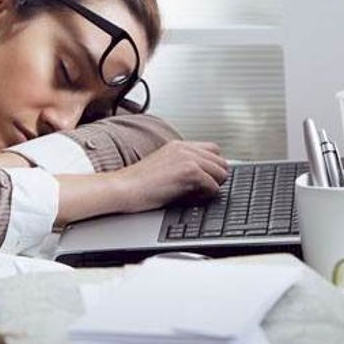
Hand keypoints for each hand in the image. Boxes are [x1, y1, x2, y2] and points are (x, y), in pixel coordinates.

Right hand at [111, 141, 228, 212]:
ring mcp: (188, 158)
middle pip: (221, 161)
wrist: (122, 188)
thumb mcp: (163, 167)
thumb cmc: (137, 184)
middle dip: (215, 178)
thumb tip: (203, 178)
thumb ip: (182, 166)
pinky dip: (206, 195)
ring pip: (221, 173)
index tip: (204, 181)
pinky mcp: (189, 171)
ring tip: (193, 194)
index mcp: (178, 145)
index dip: (211, 167)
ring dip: (212, 186)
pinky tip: (189, 198)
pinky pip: (214, 186)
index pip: (213, 151)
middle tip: (199, 190)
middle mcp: (185, 148)